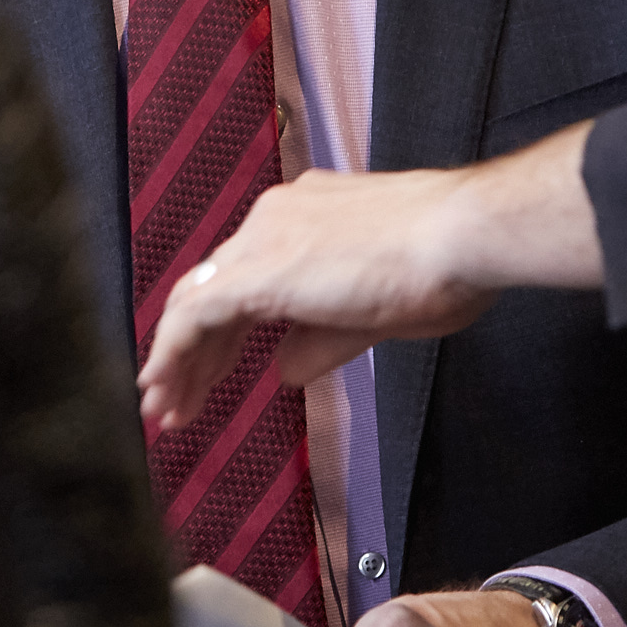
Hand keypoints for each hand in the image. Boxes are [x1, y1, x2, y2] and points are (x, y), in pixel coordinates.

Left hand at [140, 124, 604, 432]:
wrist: (464, 234)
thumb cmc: (447, 265)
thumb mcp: (374, 312)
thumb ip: (320, 338)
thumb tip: (284, 369)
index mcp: (305, 217)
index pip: (243, 275)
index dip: (220, 332)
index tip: (210, 372)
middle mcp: (276, 217)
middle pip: (212, 289)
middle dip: (191, 352)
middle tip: (174, 399)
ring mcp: (266, 238)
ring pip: (196, 302)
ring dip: (175, 360)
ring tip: (162, 409)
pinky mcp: (261, 270)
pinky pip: (194, 315)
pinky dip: (171, 353)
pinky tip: (163, 387)